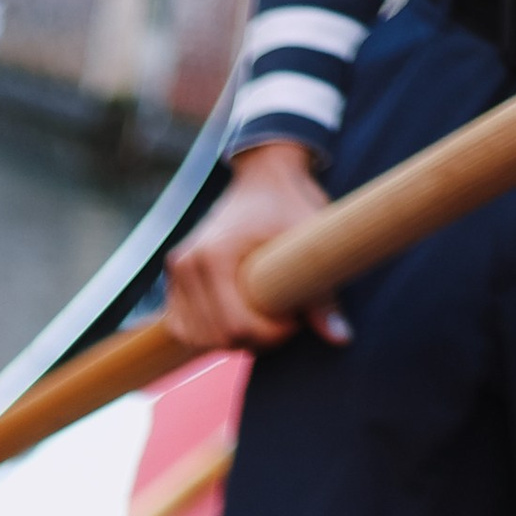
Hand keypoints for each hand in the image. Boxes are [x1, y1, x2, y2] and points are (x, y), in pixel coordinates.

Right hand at [163, 140, 344, 353]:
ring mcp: (176, 274)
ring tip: (263, 315)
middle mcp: (186, 265)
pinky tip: (238, 318)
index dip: (272, 334)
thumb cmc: (288, 203)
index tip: (295, 317)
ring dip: (234, 338)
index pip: (237, 326)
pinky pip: (185, 328)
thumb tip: (340, 337)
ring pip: (199, 339)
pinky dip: (210, 334)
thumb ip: (323, 293)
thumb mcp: (311, 240)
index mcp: (213, 255)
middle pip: (219, 336)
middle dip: (256, 338)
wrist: (263, 177)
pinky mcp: (175, 282)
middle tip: (284, 318)